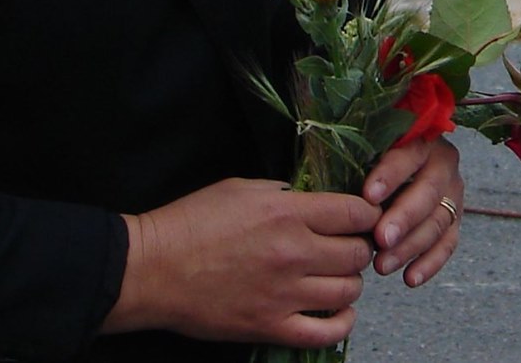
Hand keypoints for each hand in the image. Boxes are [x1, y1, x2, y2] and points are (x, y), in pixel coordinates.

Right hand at [103, 178, 379, 343]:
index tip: (363, 217)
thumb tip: (315, 202)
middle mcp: (294, 253)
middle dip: (359, 247)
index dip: (367, 214)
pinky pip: (326, 332)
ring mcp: (284, 294)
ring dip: (349, 282)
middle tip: (347, 246)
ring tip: (336, 276)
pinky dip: (342, 322)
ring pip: (349, 290)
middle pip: (358, 253)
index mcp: (288, 212)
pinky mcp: (270, 327)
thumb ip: (285, 194)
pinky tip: (338, 311)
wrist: (152, 269)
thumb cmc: (191, 222)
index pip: (356, 213)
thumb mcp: (242, 188)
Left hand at [362, 135, 462, 285]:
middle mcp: (443, 163)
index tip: (368, 197)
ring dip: (411, 246)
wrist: (395, 174)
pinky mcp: (454, 220)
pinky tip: (409, 278)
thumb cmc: (371, 163)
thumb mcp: (367, 154)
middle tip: (380, 238)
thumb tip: (334, 188)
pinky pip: (448, 244)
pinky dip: (430, 263)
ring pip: (438, 221)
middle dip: (404, 217)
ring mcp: (452, 193)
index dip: (390, 175)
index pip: (409, 155)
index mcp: (421, 140)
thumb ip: (358, 164)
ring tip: (382, 265)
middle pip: (429, 190)